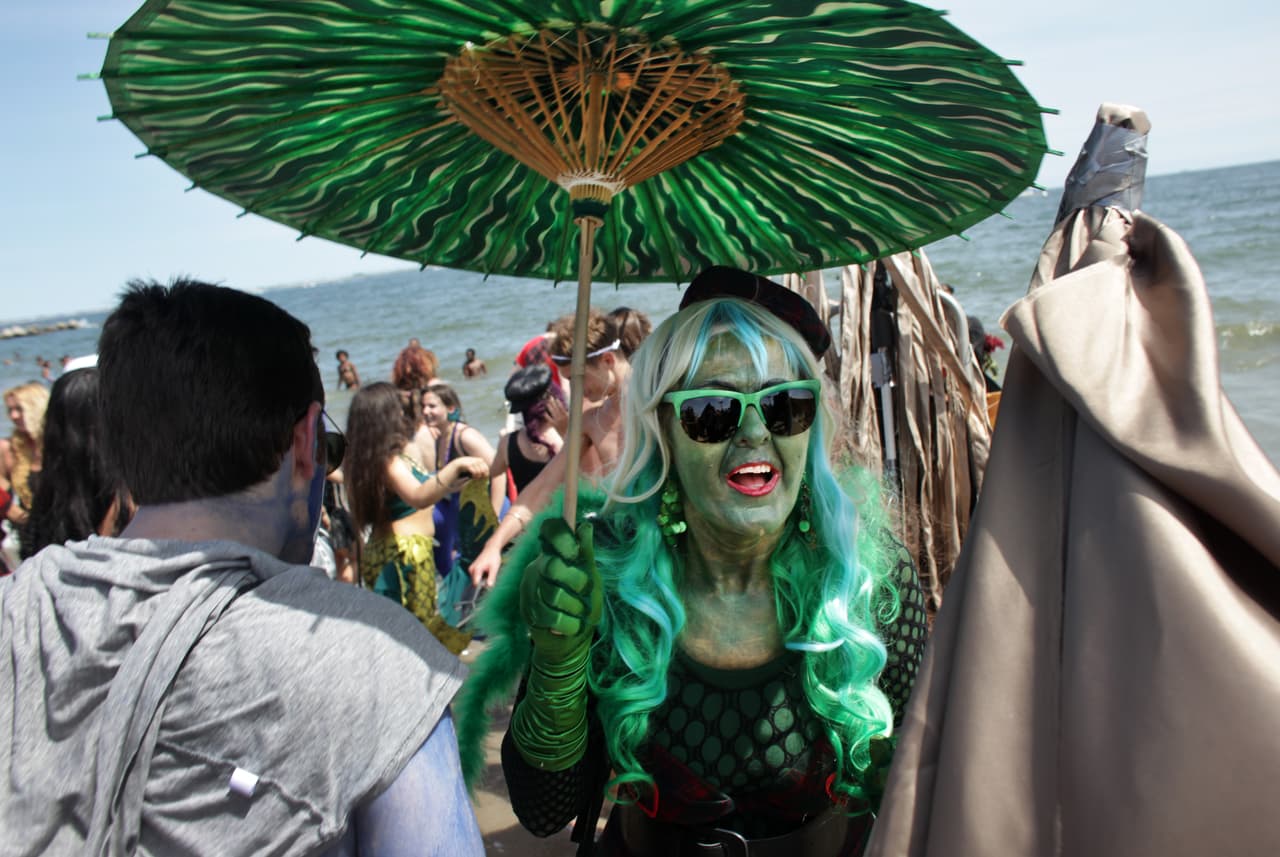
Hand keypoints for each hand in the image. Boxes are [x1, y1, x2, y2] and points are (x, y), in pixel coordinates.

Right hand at [442, 455, 487, 489]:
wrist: (440, 485)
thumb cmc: (452, 484)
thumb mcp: (466, 480)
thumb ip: (473, 476)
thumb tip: (484, 476)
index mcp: (467, 463)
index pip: (481, 461)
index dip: (485, 468)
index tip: (484, 477)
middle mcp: (464, 460)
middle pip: (480, 461)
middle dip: (483, 469)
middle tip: (480, 478)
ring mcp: (460, 461)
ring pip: (476, 463)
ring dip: (479, 471)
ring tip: (476, 477)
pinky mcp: (457, 464)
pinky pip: (470, 466)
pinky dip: (474, 472)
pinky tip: (473, 476)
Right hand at [469, 539, 502, 587]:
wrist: (491, 549)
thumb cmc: (493, 557)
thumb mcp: (494, 568)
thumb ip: (491, 577)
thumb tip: (489, 587)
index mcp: (476, 569)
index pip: (476, 584)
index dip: (482, 586)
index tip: (488, 585)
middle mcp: (471, 570)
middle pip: (476, 582)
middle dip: (483, 582)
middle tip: (490, 576)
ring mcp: (471, 569)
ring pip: (476, 580)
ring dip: (482, 579)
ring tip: (488, 572)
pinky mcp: (472, 569)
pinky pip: (476, 577)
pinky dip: (481, 576)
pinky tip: (486, 571)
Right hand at [519, 518, 600, 658]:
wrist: (571, 642)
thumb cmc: (583, 605)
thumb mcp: (591, 577)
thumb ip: (586, 554)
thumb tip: (585, 526)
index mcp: (553, 553)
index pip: (550, 530)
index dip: (562, 538)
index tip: (575, 553)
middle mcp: (537, 567)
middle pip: (552, 565)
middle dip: (575, 581)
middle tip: (584, 590)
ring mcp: (530, 590)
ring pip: (553, 594)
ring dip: (574, 607)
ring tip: (579, 612)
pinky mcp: (528, 612)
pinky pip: (551, 617)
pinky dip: (569, 624)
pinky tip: (572, 626)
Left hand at [545, 396, 569, 434]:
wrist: (568, 437)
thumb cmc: (570, 429)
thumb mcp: (572, 421)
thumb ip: (569, 415)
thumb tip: (567, 409)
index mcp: (567, 416)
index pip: (562, 408)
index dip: (559, 404)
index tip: (556, 399)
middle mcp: (562, 418)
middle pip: (557, 408)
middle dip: (553, 403)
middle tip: (550, 397)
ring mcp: (558, 421)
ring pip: (553, 412)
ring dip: (550, 407)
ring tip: (547, 402)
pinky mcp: (554, 425)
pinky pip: (550, 420)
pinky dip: (547, 416)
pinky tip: (544, 413)